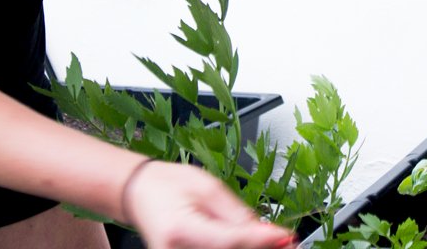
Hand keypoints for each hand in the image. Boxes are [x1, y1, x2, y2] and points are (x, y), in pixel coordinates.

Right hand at [125, 160, 295, 248]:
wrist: (139, 194)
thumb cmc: (167, 184)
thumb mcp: (208, 187)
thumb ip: (236, 213)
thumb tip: (266, 231)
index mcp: (180, 230)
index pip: (230, 241)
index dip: (262, 240)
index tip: (286, 236)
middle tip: (287, 243)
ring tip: (273, 241)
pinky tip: (251, 243)